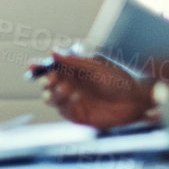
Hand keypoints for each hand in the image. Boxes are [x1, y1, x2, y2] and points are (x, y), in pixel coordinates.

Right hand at [38, 51, 155, 130]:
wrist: (137, 101)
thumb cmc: (120, 79)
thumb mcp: (96, 66)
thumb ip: (74, 61)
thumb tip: (53, 52)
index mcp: (73, 70)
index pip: (51, 67)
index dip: (39, 67)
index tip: (32, 66)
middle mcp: (70, 85)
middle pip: (47, 84)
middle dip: (45, 81)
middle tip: (50, 79)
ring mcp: (73, 101)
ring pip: (52, 98)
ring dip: (53, 93)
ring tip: (64, 89)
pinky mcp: (78, 115)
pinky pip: (64, 111)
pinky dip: (66, 104)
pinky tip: (75, 98)